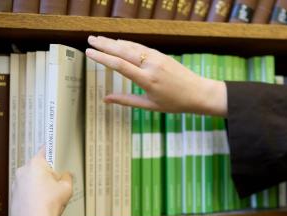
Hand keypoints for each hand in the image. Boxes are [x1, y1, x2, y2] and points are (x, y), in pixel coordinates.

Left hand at [10, 148, 71, 215]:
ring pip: (32, 180)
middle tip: (58, 184)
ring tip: (51, 198)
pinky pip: (26, 192)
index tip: (56, 151)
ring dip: (40, 186)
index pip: (45, 150)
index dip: (53, 151)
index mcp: (36, 164)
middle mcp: (23, 171)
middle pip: (39, 167)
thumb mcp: (66, 188)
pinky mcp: (14, 196)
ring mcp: (16, 184)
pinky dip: (33, 196)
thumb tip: (66, 176)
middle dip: (49, 174)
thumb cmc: (48, 204)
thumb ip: (67, 178)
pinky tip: (42, 205)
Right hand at [85, 36, 227, 116]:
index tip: (89, 52)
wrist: (198, 93)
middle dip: (104, 45)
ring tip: (99, 39)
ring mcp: (156, 58)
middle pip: (122, 51)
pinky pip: (140, 47)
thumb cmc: (174, 103)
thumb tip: (105, 99)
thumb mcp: (149, 106)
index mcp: (147, 80)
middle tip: (89, 40)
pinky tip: (118, 42)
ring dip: (114, 42)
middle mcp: (150, 65)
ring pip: (131, 47)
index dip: (102, 58)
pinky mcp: (161, 55)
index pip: (119, 65)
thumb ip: (126, 101)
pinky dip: (127, 44)